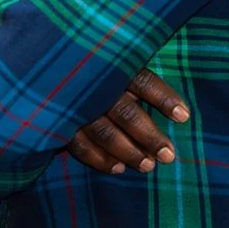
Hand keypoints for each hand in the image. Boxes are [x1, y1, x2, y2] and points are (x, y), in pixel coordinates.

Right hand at [67, 69, 190, 174]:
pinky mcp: (58, 123)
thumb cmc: (91, 64)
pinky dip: (98, 159)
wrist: (44, 68)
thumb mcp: (113, 58)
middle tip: (169, 155)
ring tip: (149, 167)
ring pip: (105, 132)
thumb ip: (136, 73)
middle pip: (127, 113)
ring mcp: (75, 106)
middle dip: (149, 136)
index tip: (184, 117)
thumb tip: (173, 98)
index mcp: (112, 65)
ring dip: (128, 152)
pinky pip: (80, 146)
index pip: (143, 82)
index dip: (163, 98)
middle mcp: (95, 86)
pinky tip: (117, 169)